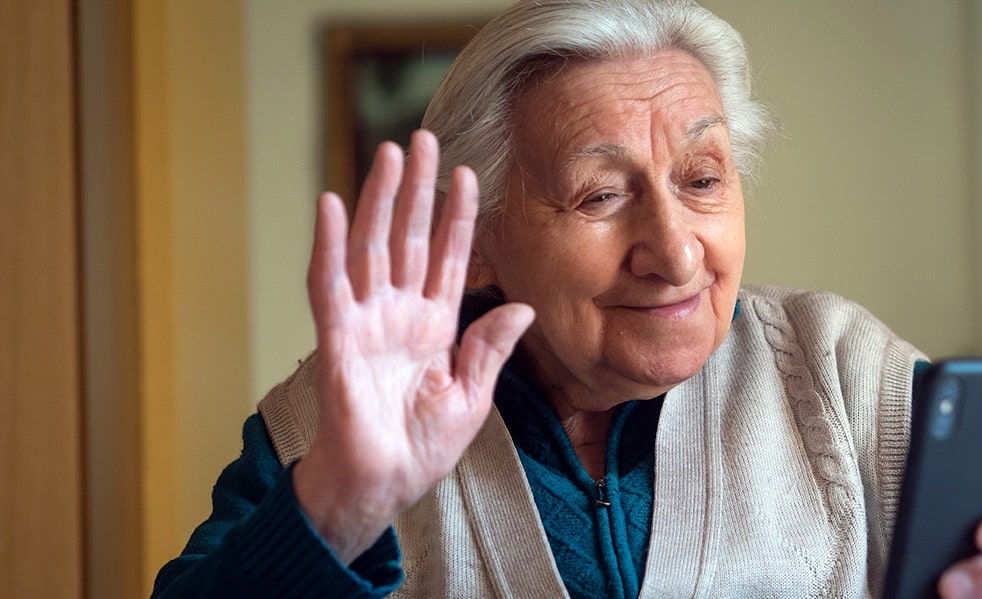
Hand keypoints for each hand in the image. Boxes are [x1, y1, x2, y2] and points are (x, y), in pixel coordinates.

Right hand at [292, 131, 533, 563]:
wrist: (385, 484)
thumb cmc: (423, 446)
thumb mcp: (473, 396)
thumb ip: (490, 348)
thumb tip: (524, 308)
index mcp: (434, 326)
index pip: (447, 257)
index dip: (456, 218)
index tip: (468, 176)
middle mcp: (399, 313)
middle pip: (408, 237)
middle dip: (416, 190)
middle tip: (423, 139)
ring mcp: (367, 321)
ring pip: (373, 247)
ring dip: (380, 200)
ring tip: (390, 153)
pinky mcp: (337, 338)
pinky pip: (329, 284)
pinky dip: (330, 245)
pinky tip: (334, 205)